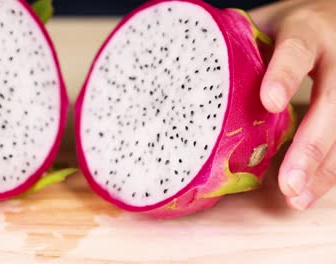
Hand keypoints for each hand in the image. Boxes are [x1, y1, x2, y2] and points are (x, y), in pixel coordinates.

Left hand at [249, 0, 335, 209]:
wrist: (332, 19)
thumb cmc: (287, 27)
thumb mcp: (264, 24)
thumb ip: (238, 44)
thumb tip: (186, 73)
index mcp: (306, 29)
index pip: (297, 50)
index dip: (284, 76)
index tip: (269, 103)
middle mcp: (334, 55)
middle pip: (332, 102)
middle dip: (311, 145)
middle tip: (288, 181)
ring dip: (323, 167)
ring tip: (296, 196)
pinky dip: (327, 169)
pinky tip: (308, 191)